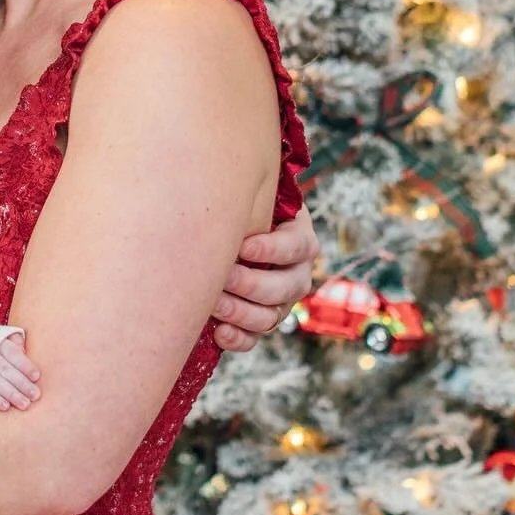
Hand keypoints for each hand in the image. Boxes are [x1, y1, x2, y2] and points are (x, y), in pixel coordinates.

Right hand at [0, 332, 41, 410]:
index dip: (25, 365)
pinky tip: (6, 407)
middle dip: (21, 383)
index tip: (36, 376)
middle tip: (35, 395)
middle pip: (5, 369)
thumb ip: (14, 341)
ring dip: (11, 394)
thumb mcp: (0, 337)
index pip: (12, 353)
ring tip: (25, 404)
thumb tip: (25, 351)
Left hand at [212, 204, 316, 351]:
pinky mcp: (262, 320)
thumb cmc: (243, 211)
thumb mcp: (254, 198)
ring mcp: (281, 301)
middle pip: (284, 287)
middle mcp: (297, 274)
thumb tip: (223, 176)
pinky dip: (238, 339)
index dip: (271, 249)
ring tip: (214, 303)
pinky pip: (255, 338)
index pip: (296, 246)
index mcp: (300, 240)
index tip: (243, 246)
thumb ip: (247, 195)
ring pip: (270, 316)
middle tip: (223, 276)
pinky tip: (219, 332)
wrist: (236, 233)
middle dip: (251, 283)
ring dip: (241, 312)